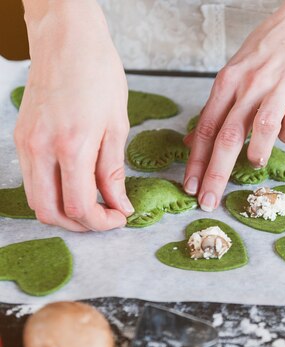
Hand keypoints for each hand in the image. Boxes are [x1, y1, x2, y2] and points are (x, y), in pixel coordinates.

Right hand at [15, 0, 132, 230]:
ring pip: (37, 199)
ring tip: (94, 204)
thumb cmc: (98, 74)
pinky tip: (76, 184)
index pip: (79, 206)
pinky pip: (32, 179)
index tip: (120, 218)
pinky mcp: (21, 137)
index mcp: (71, 146)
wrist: (66, 39)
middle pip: (50, 212)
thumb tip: (119, 204)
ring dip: (64, 211)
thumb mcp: (117, 124)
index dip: (101, 222)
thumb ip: (113, 170)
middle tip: (105, 218)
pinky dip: (53, 192)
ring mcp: (26, 143)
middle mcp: (41, 149)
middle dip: (80, 225)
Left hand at [183, 0, 284, 210]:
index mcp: (228, 82)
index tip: (190, 186)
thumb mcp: (235, 73)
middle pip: (227, 134)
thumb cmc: (269, 50)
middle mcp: (250, 85)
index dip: (197, 161)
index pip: (206, 127)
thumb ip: (217, 109)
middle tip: (209, 199)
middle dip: (216, 172)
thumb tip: (193, 141)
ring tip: (255, 164)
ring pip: (262, 126)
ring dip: (256, 151)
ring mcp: (279, 87)